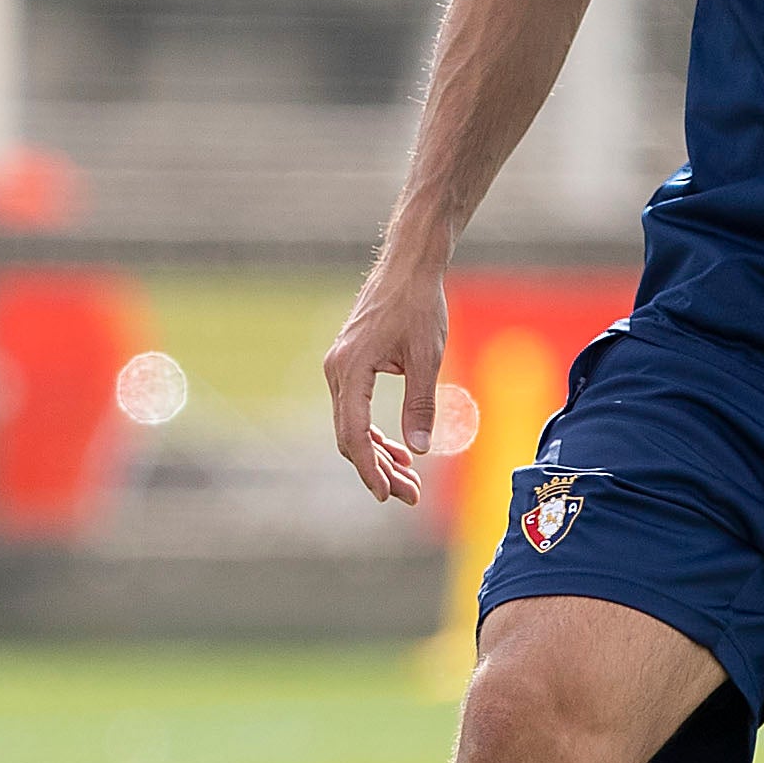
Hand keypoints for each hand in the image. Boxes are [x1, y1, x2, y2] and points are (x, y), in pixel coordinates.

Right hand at [323, 259, 450, 505]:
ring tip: (408, 480)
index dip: (370, 469)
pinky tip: (398, 450)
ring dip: (377, 454)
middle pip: (350, 436)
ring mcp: (340, 368)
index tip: (388, 494)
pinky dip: (374, 432)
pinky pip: (356, 409)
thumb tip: (418, 450)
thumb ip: (420, 404)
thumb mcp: (427, 358)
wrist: (408, 266)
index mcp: (350, 369)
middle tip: (409, 496)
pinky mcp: (350, 364)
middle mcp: (337, 371)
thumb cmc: (419, 306)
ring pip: (352, 426)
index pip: (354, 434)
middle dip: (378, 469)